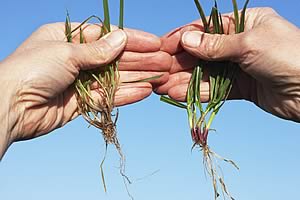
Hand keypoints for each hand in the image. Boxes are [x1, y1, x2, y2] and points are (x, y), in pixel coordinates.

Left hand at [0, 23, 170, 157]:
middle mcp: (76, 59)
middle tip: (166, 61)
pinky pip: (107, 97)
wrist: (9, 107)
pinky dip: (125, 95)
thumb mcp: (66, 52)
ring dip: (138, 78)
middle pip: (115, 59)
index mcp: (68, 38)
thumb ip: (97, 50)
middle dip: (141, 60)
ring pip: (115, 79)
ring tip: (162, 77)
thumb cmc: (32, 69)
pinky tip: (145, 91)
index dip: (133, 39)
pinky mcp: (81, 103)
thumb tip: (121, 39)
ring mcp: (79, 82)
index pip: (108, 37)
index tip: (156, 43)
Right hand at [157, 8, 299, 121]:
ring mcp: (239, 66)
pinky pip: (214, 89)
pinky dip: (197, 92)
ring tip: (162, 87)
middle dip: (179, 63)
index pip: (205, 28)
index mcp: (243, 23)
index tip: (161, 48)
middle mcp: (239, 43)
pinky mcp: (240, 87)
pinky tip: (178, 95)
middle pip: (201, 52)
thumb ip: (215, 45)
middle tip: (157, 72)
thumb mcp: (248, 44)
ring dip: (183, 80)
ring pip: (205, 73)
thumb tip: (185, 39)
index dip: (182, 38)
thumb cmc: (288, 56)